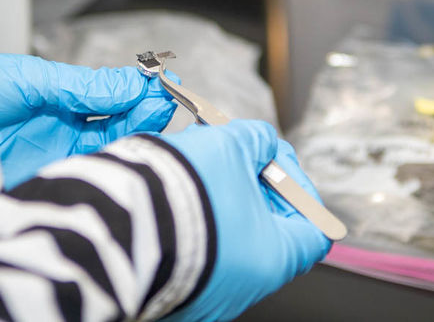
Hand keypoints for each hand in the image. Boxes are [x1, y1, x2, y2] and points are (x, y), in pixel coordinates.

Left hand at [0, 53, 177, 188]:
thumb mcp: (31, 80)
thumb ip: (81, 86)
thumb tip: (130, 83)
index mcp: (53, 96)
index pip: (106, 95)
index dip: (135, 90)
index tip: (163, 86)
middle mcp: (58, 126)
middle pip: (113, 121)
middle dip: (142, 110)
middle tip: (166, 102)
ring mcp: (54, 155)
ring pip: (107, 146)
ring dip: (134, 131)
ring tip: (157, 116)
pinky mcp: (45, 182)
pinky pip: (88, 172)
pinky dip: (113, 160)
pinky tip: (132, 147)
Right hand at [160, 120, 330, 321]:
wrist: (118, 224)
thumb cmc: (182, 195)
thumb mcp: (228, 146)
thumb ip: (254, 140)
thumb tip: (260, 142)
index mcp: (274, 258)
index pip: (314, 229)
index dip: (299, 190)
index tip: (276, 166)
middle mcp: (246, 286)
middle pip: (266, 232)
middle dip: (250, 191)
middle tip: (232, 161)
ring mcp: (208, 294)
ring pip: (226, 243)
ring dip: (217, 205)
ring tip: (194, 173)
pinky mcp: (175, 291)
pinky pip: (193, 255)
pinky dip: (190, 226)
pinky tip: (172, 198)